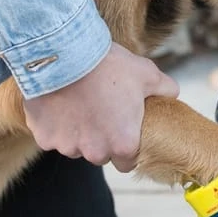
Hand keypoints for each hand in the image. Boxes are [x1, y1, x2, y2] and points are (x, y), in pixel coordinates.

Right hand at [23, 41, 178, 168]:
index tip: (121, 128)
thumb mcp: (146, 73)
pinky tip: (58, 102)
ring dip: (76, 131)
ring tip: (78, 102)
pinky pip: (51, 136)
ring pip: (74, 146)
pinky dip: (54, 124)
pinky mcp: (44, 138)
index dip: (125, 146)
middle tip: (99, 110)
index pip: (127, 163)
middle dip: (99, 138)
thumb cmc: (109, 65)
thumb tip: (173, 92)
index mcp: (123, 144)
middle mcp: (95, 152)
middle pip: (99, 154)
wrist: (66, 54)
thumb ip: (164, 88)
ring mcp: (68, 146)